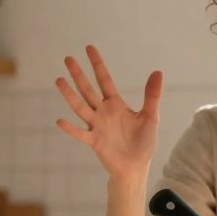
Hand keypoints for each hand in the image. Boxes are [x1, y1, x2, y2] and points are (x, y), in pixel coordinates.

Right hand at [54, 44, 162, 183]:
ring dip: (70, 95)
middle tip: (68, 58)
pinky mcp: (95, 142)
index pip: (104, 80)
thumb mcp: (150, 117)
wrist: (136, 167)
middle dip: (78, 75)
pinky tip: (60, 121)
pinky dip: (71, 129)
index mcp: (116, 104)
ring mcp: (97, 126)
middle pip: (88, 90)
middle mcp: (103, 112)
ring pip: (80, 107)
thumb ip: (152, 96)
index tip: (88, 48)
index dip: (97, 64)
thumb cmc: (143, 143)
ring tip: (59, 80)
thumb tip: (158, 71)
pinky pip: (81, 134)